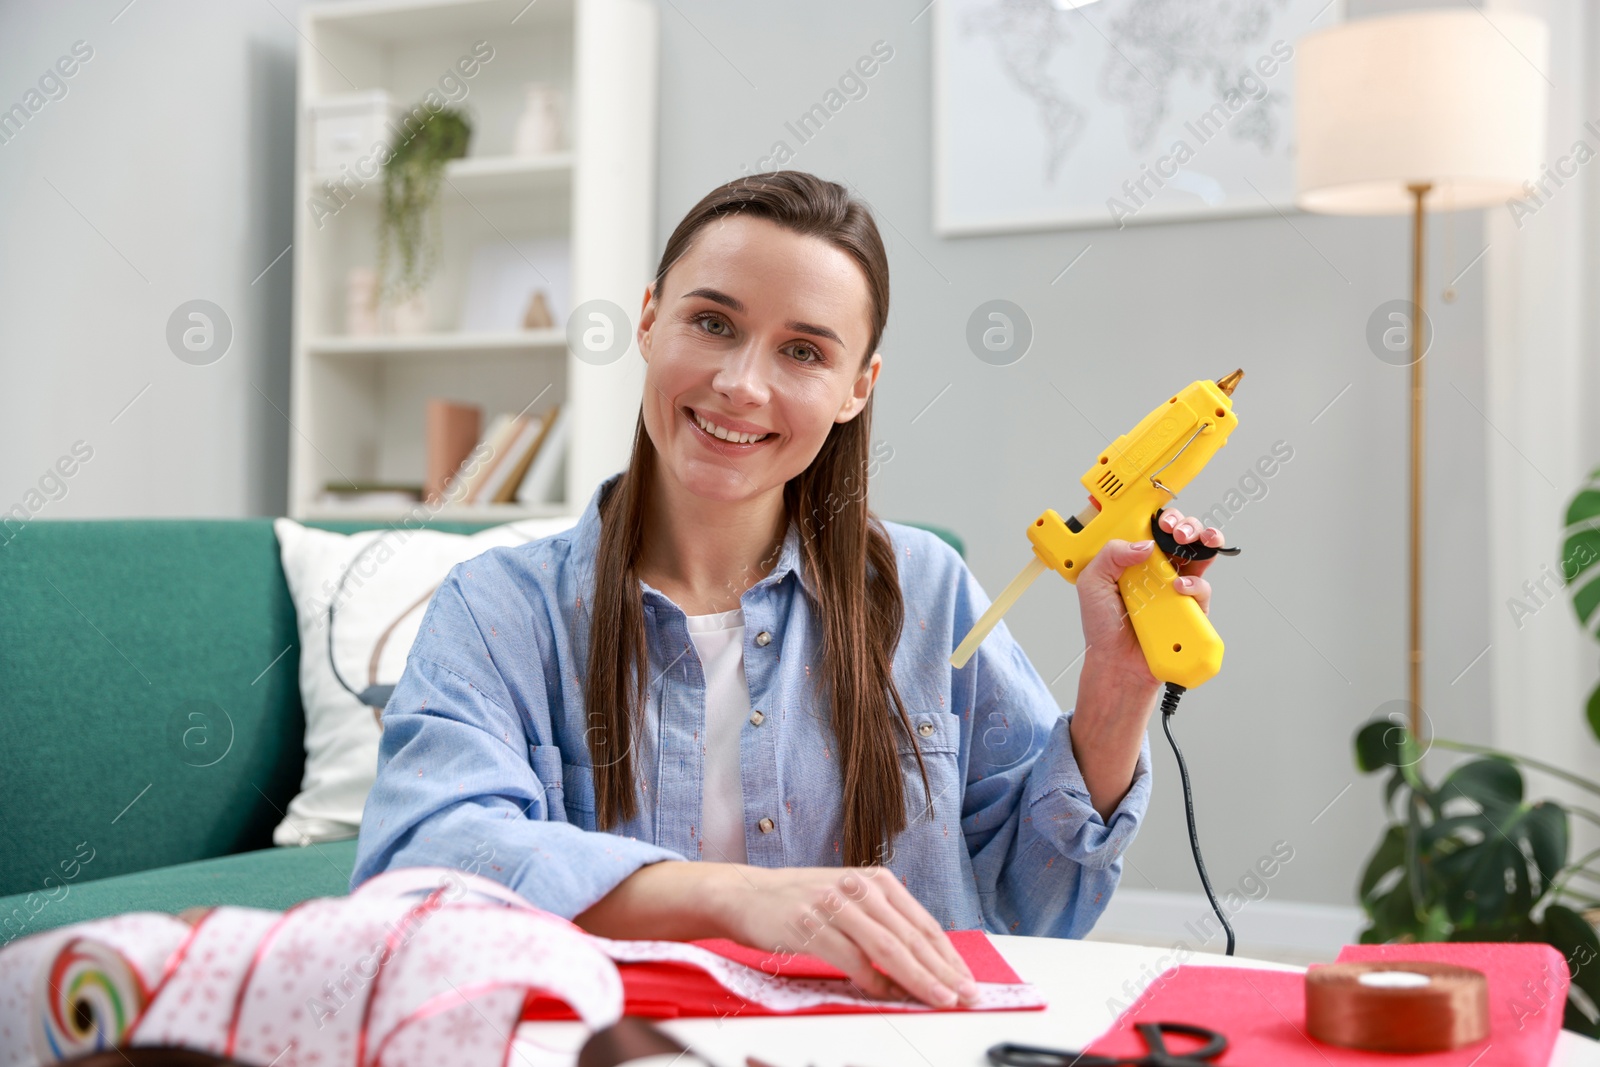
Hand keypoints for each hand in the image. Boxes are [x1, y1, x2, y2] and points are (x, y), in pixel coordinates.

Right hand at [715, 864, 977, 1007]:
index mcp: (875, 880)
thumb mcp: (849, 899)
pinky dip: (872, 982)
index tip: (967, 981)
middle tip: (965, 996)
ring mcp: (833, 905)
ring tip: (938, 998)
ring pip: (887, 948)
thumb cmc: (801, 901)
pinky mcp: (809, 924)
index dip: (949, 956)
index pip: (923, 923)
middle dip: (943, 971)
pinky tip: (886, 996)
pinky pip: (851, 959)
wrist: (747, 895)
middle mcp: (858, 888)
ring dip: (917, 978)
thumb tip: (924, 961)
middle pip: (911, 937)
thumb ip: (883, 923)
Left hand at [1074, 507, 1223, 688]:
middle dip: (1186, 526)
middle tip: (1178, 531)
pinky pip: (1202, 590)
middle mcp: (1157, 571)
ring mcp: (1175, 589)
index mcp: (1133, 560)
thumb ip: (1111, 555)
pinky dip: (1195, 584)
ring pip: (1200, 557)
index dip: (1163, 520)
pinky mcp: (1189, 609)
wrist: (1116, 663)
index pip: (1154, 530)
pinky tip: (1179, 588)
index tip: (1162, 520)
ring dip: (1203, 542)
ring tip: (1195, 542)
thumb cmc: (1103, 627)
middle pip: (1182, 537)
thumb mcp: (1092, 583)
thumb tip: (1144, 544)